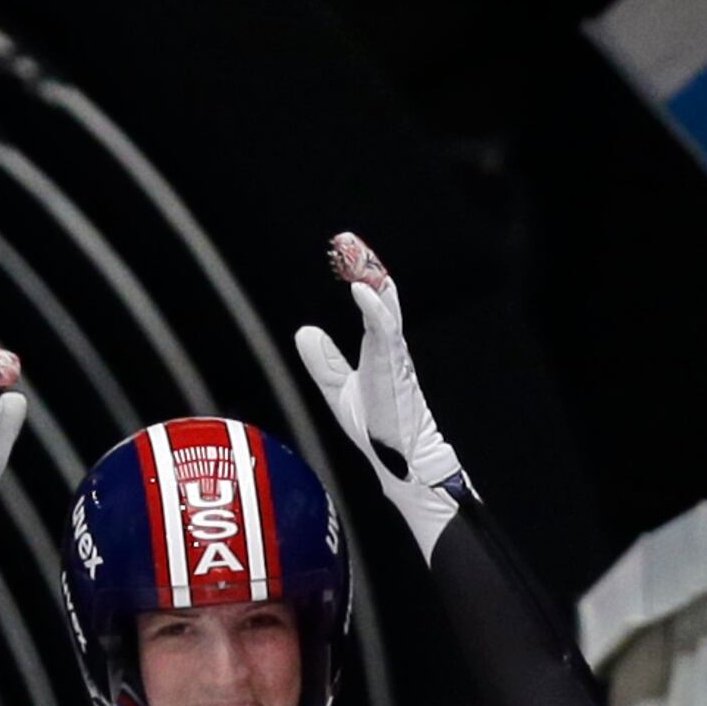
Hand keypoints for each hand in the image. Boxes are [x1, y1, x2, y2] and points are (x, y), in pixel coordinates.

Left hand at [291, 234, 466, 552]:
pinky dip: (375, 312)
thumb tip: (305, 332)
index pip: (374, 306)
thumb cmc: (378, 431)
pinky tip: (363, 293)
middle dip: (367, 270)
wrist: (402, 463)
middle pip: (382, 300)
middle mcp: (390, 350)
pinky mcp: (395, 373)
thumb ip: (325, 362)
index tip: (349, 253)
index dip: (363, 279)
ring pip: (386, 312)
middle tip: (349, 242)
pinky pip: (386, 336)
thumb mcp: (341, 390)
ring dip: (371, 283)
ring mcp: (395, 360)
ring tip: (356, 259)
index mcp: (381, 351)